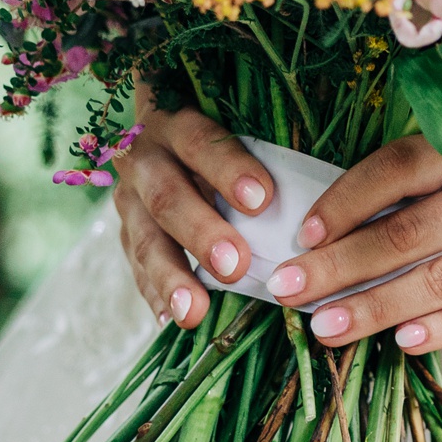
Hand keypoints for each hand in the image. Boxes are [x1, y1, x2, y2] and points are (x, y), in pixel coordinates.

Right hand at [111, 99, 275, 328]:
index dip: (228, 169)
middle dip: (201, 233)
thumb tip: (315, 200)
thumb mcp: (232, 126)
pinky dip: (155, 294)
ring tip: (194, 310)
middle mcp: (145, 158)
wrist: (159, 134)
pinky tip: (174, 319)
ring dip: (172, 277)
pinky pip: (136, 268)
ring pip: (144, 240)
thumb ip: (261, 153)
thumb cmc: (219, 136)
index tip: (262, 199)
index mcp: (176, 122)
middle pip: (167, 196)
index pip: (201, 142)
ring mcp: (130, 199)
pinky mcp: (125, 232)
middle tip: (235, 265)